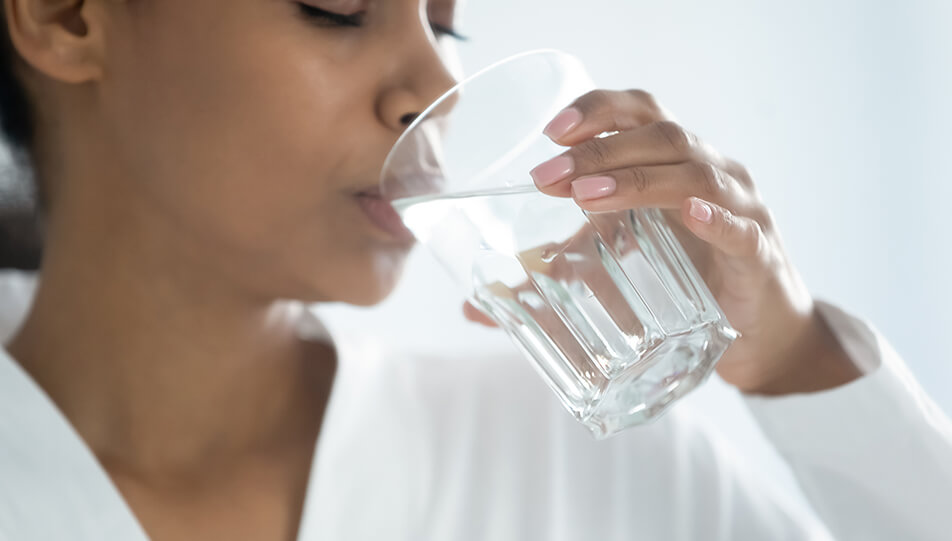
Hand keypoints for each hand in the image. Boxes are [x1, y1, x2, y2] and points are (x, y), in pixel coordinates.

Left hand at [463, 89, 860, 395]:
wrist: (759, 336)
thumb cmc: (688, 284)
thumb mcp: (617, 267)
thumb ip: (552, 276)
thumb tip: (473, 306)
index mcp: (675, 163)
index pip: (640, 113)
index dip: (598, 110)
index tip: (550, 131)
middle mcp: (710, 172)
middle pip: (660, 134)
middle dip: (599, 148)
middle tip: (545, 176)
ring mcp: (739, 209)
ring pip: (694, 171)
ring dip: (636, 178)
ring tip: (586, 194)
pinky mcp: (758, 255)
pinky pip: (741, 228)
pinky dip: (715, 218)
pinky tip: (689, 213)